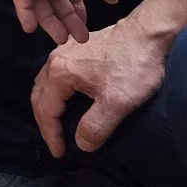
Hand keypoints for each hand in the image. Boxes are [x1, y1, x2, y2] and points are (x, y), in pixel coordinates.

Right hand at [31, 11, 172, 156]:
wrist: (148, 33)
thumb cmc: (133, 64)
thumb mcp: (117, 102)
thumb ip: (96, 126)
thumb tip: (82, 144)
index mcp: (60, 72)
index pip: (46, 110)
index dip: (51, 134)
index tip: (60, 153)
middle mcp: (55, 59)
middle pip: (39, 95)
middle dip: (45, 122)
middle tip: (56, 142)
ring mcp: (65, 51)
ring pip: (46, 83)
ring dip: (49, 106)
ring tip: (58, 123)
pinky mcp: (77, 49)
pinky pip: (56, 74)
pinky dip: (56, 92)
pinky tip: (68, 98)